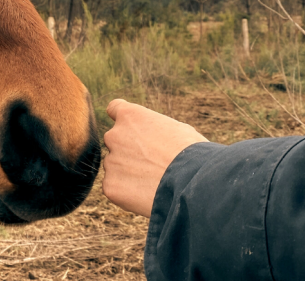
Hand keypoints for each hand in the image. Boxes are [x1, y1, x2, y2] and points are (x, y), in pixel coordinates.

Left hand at [102, 99, 208, 216]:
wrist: (195, 184)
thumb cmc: (193, 155)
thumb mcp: (176, 130)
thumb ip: (152, 131)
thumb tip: (151, 139)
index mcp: (130, 116)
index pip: (114, 109)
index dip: (124, 122)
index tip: (129, 129)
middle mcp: (114, 135)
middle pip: (115, 143)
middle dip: (128, 152)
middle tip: (152, 166)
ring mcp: (110, 161)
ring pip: (115, 167)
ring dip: (128, 174)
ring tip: (155, 182)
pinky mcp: (110, 186)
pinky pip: (115, 188)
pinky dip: (127, 193)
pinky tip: (148, 196)